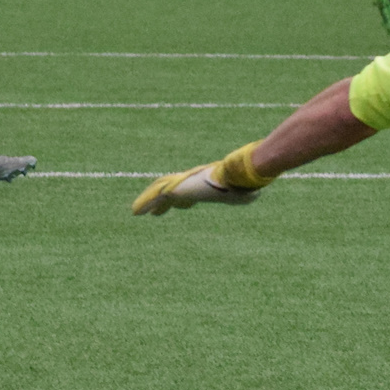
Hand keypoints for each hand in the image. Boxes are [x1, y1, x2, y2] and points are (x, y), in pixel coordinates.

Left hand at [131, 164, 259, 215]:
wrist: (234, 177)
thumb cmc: (241, 185)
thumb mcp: (245, 194)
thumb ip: (245, 195)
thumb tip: (254, 194)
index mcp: (204, 184)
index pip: (191, 192)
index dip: (185, 200)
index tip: (182, 206)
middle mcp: (190, 182)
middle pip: (172, 189)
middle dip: (163, 201)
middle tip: (155, 211)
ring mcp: (182, 184)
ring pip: (160, 191)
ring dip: (149, 202)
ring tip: (137, 211)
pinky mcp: (176, 188)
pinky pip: (155, 197)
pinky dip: (145, 204)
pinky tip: (135, 212)